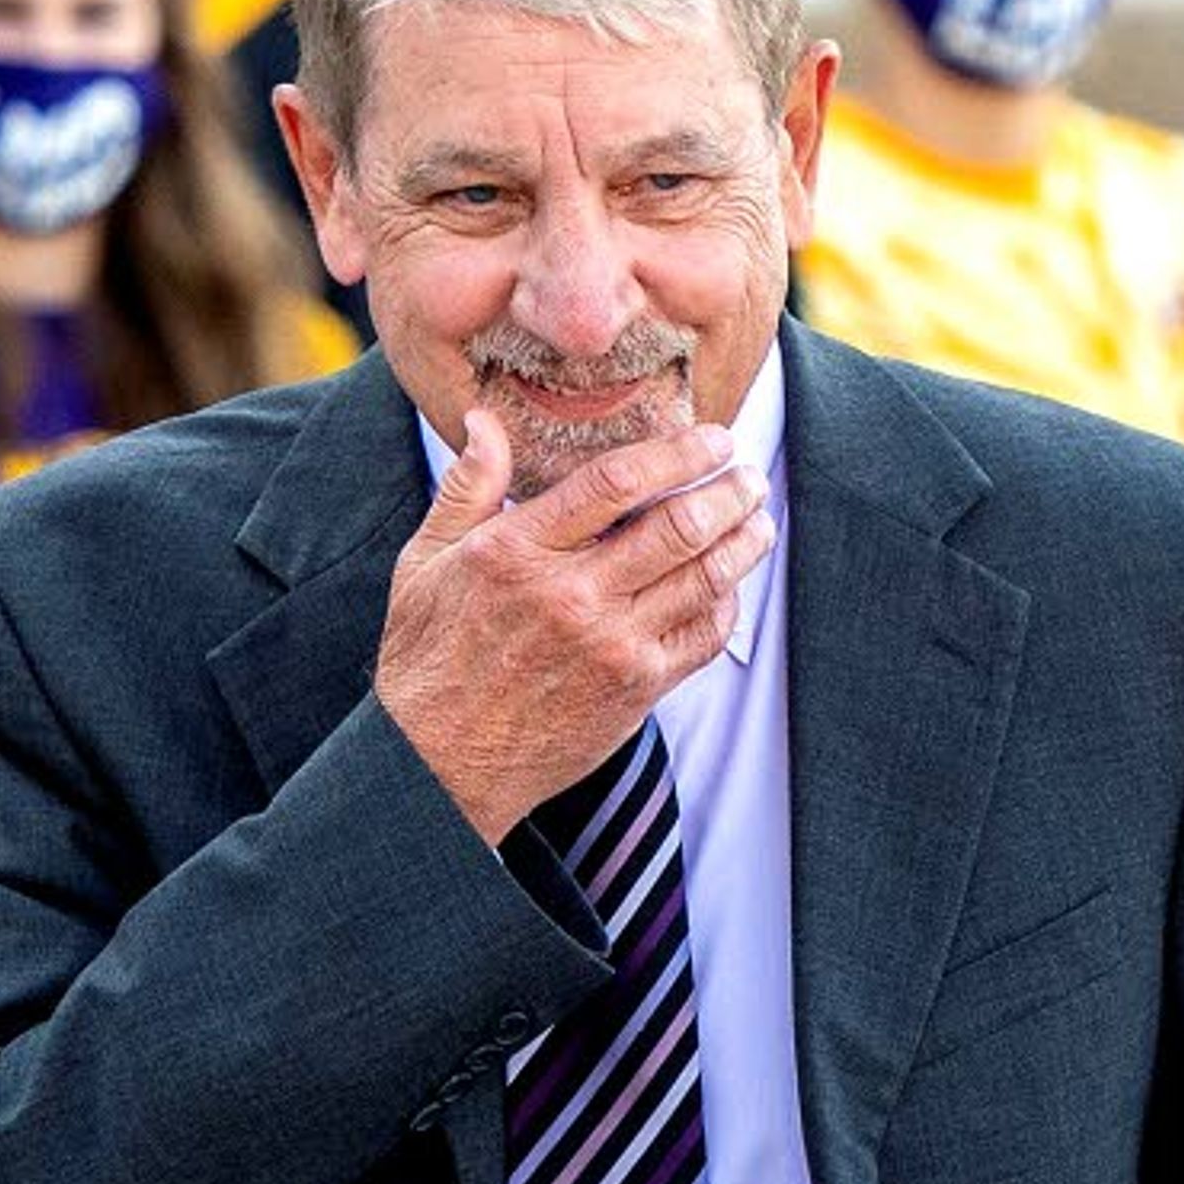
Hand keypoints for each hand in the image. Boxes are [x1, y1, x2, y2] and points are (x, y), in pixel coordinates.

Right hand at [375, 411, 771, 843]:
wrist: (439, 762)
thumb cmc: (428, 658)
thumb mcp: (426, 562)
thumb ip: (466, 487)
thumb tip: (484, 421)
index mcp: (520, 552)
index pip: (617, 482)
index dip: (676, 452)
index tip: (708, 438)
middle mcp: (574, 596)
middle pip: (679, 527)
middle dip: (728, 492)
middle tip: (747, 475)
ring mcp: (612, 646)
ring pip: (704, 579)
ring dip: (743, 542)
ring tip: (757, 519)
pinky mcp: (636, 689)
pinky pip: (703, 637)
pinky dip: (726, 604)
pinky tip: (729, 584)